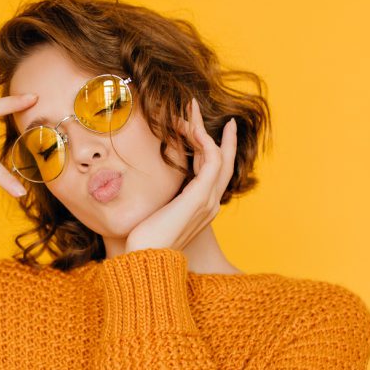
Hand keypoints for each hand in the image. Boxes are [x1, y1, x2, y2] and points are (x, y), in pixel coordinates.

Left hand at [124, 97, 237, 253]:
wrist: (146, 258)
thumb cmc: (145, 241)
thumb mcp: (157, 213)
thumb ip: (163, 199)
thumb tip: (151, 187)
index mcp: (201, 208)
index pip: (214, 173)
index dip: (212, 150)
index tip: (202, 130)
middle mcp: (211, 204)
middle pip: (223, 162)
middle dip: (218, 135)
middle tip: (206, 112)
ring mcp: (209, 201)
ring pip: (218, 156)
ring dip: (203, 130)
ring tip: (190, 111)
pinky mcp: (200, 197)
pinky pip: (212, 159)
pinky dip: (204, 140)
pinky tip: (191, 127)